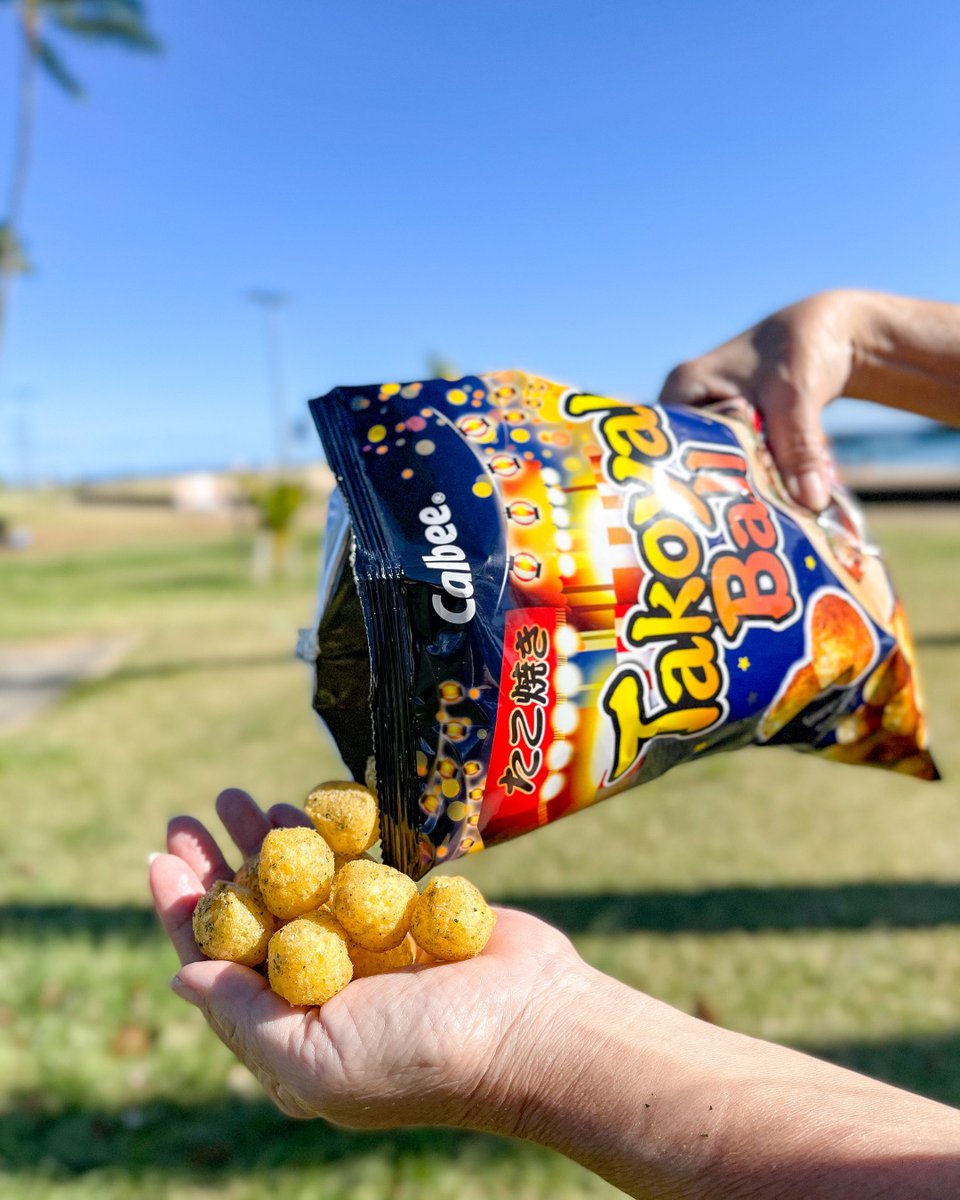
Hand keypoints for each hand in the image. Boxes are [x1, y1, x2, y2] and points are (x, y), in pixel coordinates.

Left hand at [149, 788, 584, 1131]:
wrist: (532, 1026)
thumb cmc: (422, 1055)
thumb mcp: (315, 1058)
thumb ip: (243, 1017)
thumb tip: (178, 976)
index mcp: (291, 1034)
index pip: (217, 967)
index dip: (183, 912)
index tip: (158, 859)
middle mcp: (322, 991)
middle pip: (251, 915)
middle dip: (214, 865)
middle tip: (185, 815)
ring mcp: (363, 948)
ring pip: (296, 883)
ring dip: (262, 840)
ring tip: (232, 796)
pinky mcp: (403, 912)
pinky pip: (349, 866)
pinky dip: (322, 836)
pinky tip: (297, 805)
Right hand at [659, 291, 856, 511]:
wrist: (836, 332)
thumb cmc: (805, 344)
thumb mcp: (796, 394)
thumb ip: (798, 448)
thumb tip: (808, 502)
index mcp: (684, 389)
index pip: (669, 445)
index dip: (685, 480)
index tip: (709, 514)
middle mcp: (691, 408)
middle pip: (693, 463)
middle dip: (718, 493)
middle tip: (738, 528)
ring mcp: (715, 423)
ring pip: (721, 469)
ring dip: (743, 492)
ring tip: (758, 525)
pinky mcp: (740, 436)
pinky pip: (742, 467)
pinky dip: (759, 484)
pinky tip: (774, 509)